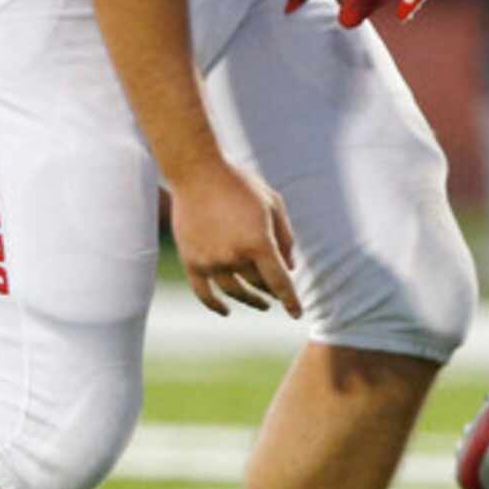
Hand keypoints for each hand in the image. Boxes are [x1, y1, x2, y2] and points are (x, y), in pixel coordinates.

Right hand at [168, 157, 300, 316]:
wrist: (197, 174)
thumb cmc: (241, 185)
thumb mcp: (274, 205)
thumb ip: (285, 238)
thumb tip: (290, 268)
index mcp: (259, 242)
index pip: (279, 281)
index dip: (290, 300)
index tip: (297, 314)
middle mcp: (234, 256)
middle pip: (258, 284)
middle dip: (271, 291)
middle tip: (277, 295)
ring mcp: (210, 261)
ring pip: (234, 291)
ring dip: (249, 300)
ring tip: (260, 303)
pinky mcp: (191, 261)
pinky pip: (203, 292)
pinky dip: (215, 304)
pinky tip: (226, 311)